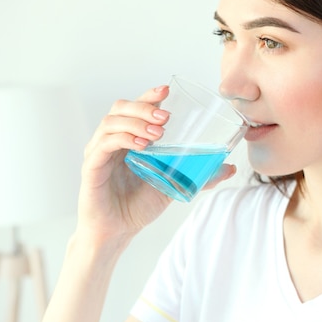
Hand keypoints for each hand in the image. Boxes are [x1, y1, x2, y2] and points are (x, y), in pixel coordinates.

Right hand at [76, 85, 236, 242]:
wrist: (118, 231)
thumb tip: (230, 168)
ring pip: (111, 122)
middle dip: (144, 106)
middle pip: (121, 108)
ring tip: (158, 132)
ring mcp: (99, 152)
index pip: (135, 107)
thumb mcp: (174, 185)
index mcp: (128, 138)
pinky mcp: (91, 167)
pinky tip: (140, 144)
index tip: (167, 90)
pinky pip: (103, 145)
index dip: (148, 95)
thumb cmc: (139, 205)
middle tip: (166, 116)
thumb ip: (199, 175)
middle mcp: (111, 140)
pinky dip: (122, 139)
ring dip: (136, 122)